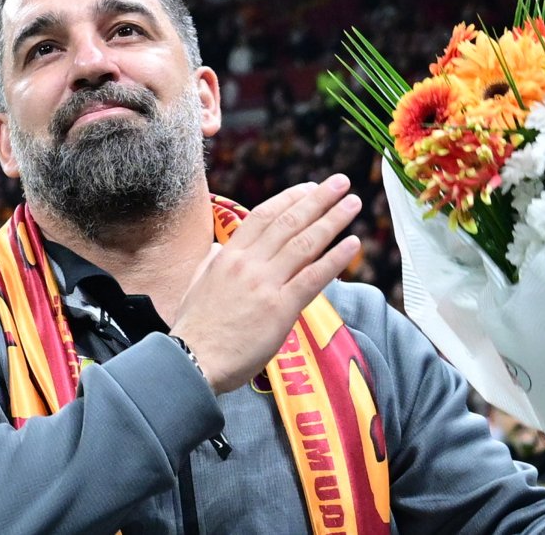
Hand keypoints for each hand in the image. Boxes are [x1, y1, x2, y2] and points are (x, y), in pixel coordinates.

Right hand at [170, 174, 360, 393]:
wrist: (191, 360)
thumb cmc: (195, 328)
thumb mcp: (198, 284)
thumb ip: (214, 263)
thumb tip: (222, 249)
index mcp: (228, 255)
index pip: (264, 216)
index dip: (290, 198)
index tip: (310, 188)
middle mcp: (248, 263)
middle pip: (289, 222)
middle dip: (318, 199)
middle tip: (340, 182)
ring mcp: (265, 284)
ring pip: (305, 243)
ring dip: (332, 220)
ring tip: (353, 204)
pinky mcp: (280, 308)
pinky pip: (313, 277)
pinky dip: (335, 258)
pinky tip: (353, 244)